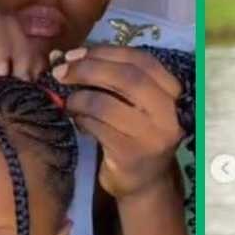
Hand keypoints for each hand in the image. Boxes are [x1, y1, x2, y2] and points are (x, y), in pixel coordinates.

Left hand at [51, 46, 183, 198]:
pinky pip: (97, 127)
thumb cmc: (135, 133)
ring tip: (69, 101)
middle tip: (61, 71)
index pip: (142, 61)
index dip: (106, 52)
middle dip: (89, 69)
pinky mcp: (131, 154)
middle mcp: (168, 113)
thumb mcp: (135, 102)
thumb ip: (112, 76)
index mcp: (173, 92)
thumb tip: (66, 56)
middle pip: (127, 78)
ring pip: (107, 104)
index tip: (76, 53)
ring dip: (79, 97)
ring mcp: (152, 136)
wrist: (145, 181)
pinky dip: (81, 119)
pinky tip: (77, 119)